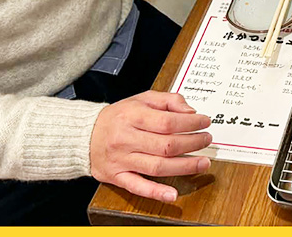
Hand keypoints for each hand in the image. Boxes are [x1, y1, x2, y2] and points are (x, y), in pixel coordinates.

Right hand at [90, 91, 212, 202]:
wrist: (85, 136)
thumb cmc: (118, 117)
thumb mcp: (142, 99)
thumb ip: (168, 101)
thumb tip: (191, 111)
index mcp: (132, 116)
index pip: (167, 122)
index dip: (190, 123)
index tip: (204, 122)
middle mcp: (126, 138)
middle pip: (165, 145)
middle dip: (192, 143)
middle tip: (206, 140)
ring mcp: (121, 160)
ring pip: (157, 166)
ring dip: (184, 166)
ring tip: (203, 163)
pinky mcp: (117, 177)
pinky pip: (138, 187)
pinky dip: (156, 192)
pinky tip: (173, 194)